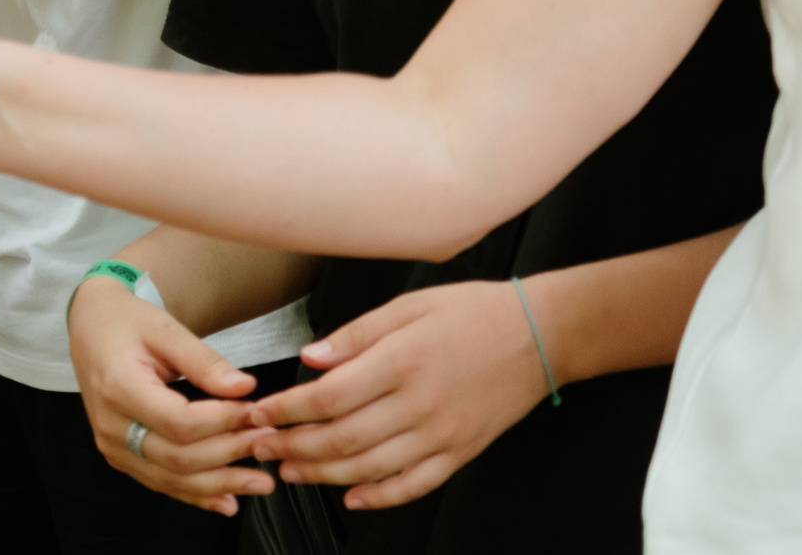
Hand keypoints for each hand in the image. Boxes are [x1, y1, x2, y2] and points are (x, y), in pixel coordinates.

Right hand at [65, 280, 267, 515]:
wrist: (92, 327)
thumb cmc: (127, 323)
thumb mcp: (165, 329)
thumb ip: (205, 361)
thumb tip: (246, 388)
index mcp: (119, 387)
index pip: (180, 422)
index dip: (223, 422)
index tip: (256, 412)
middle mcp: (111, 424)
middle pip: (178, 456)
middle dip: (229, 453)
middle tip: (268, 443)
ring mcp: (113, 445)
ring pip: (172, 478)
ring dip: (220, 484)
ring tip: (261, 482)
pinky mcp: (121, 456)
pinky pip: (161, 483)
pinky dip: (197, 496)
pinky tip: (228, 501)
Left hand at [246, 279, 552, 510]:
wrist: (541, 335)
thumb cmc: (474, 313)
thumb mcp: (408, 305)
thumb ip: (356, 335)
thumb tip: (311, 358)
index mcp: (402, 362)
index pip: (329, 397)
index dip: (287, 410)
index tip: (260, 412)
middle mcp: (421, 405)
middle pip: (343, 438)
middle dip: (293, 446)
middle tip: (261, 446)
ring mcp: (443, 435)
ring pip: (371, 468)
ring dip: (323, 475)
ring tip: (291, 470)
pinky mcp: (462, 453)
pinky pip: (415, 485)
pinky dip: (380, 496)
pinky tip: (352, 496)